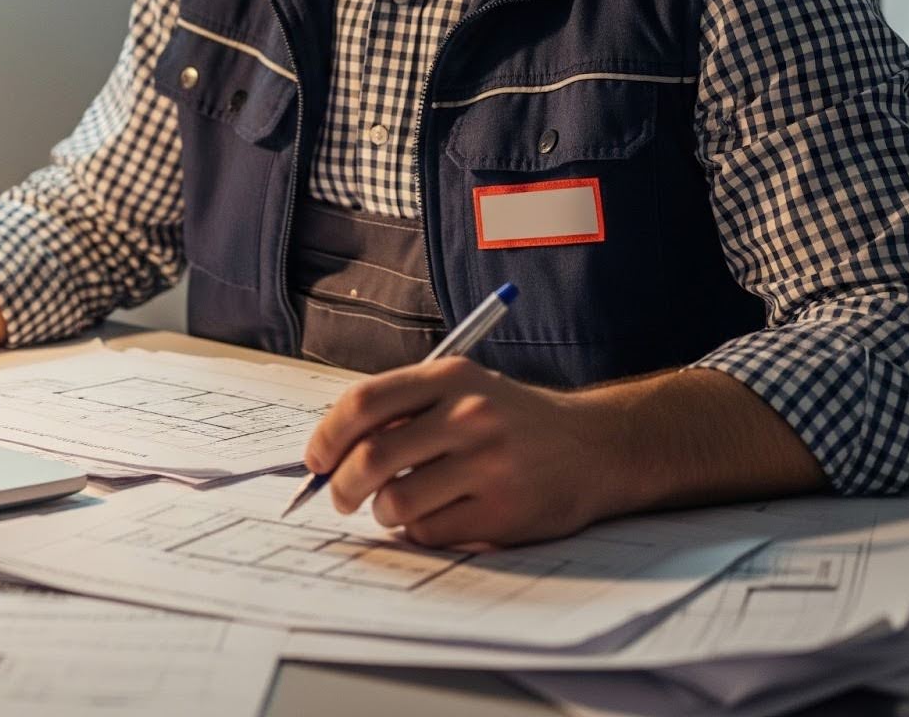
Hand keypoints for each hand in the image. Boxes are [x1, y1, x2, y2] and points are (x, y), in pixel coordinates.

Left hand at [304, 356, 616, 547]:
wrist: (592, 446)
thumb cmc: (512, 418)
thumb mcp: (464, 387)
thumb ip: (406, 407)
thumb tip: (333, 448)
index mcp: (450, 376)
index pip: (365, 402)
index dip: (328, 435)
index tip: (316, 459)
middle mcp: (468, 414)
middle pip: (372, 456)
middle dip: (342, 486)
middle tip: (341, 497)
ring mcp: (488, 464)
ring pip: (397, 501)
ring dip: (384, 512)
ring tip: (396, 506)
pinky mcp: (503, 512)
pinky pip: (431, 532)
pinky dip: (419, 532)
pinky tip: (436, 517)